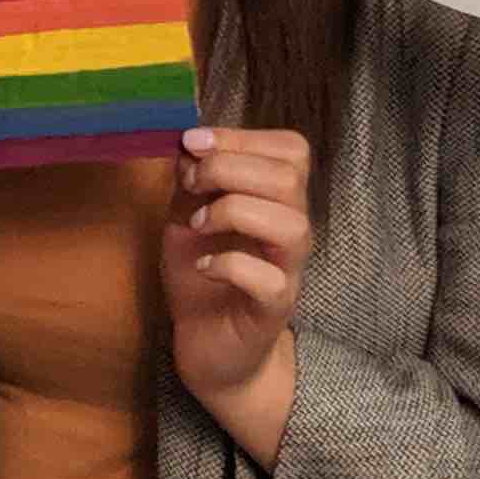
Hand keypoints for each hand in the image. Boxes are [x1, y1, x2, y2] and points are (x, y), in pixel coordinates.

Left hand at [162, 125, 311, 442]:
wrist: (206, 342)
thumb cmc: (202, 272)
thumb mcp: (187, 214)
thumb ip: (192, 179)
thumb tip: (188, 142)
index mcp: (276, 199)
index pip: (291, 149)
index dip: (241, 137)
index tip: (193, 143)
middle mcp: (291, 229)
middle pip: (290, 178)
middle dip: (230, 169)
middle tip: (192, 186)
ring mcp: (288, 269)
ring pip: (290, 225)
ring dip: (234, 213)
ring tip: (199, 226)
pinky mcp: (274, 308)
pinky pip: (269, 280)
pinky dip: (229, 265)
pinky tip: (204, 266)